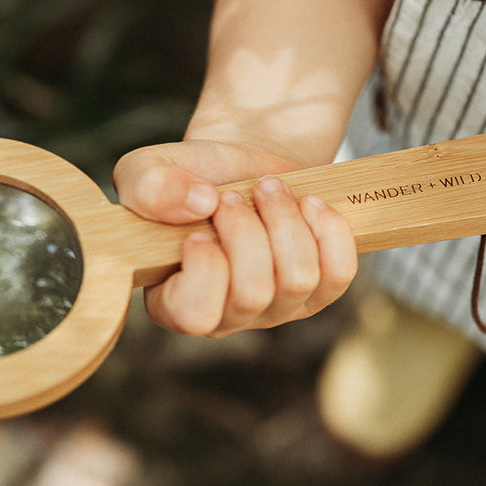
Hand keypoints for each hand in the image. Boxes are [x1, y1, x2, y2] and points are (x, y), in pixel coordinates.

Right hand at [113, 139, 357, 336]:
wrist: (241, 167)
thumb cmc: (190, 176)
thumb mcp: (147, 170)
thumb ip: (149, 187)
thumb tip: (199, 203)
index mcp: (172, 303)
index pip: (194, 314)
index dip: (205, 266)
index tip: (201, 226)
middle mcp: (226, 318)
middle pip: (251, 294)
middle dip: (247, 229)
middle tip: (233, 195)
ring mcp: (276, 310)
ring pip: (298, 280)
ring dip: (284, 219)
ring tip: (268, 188)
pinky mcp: (317, 292)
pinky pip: (338, 274)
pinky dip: (328, 230)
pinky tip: (307, 203)